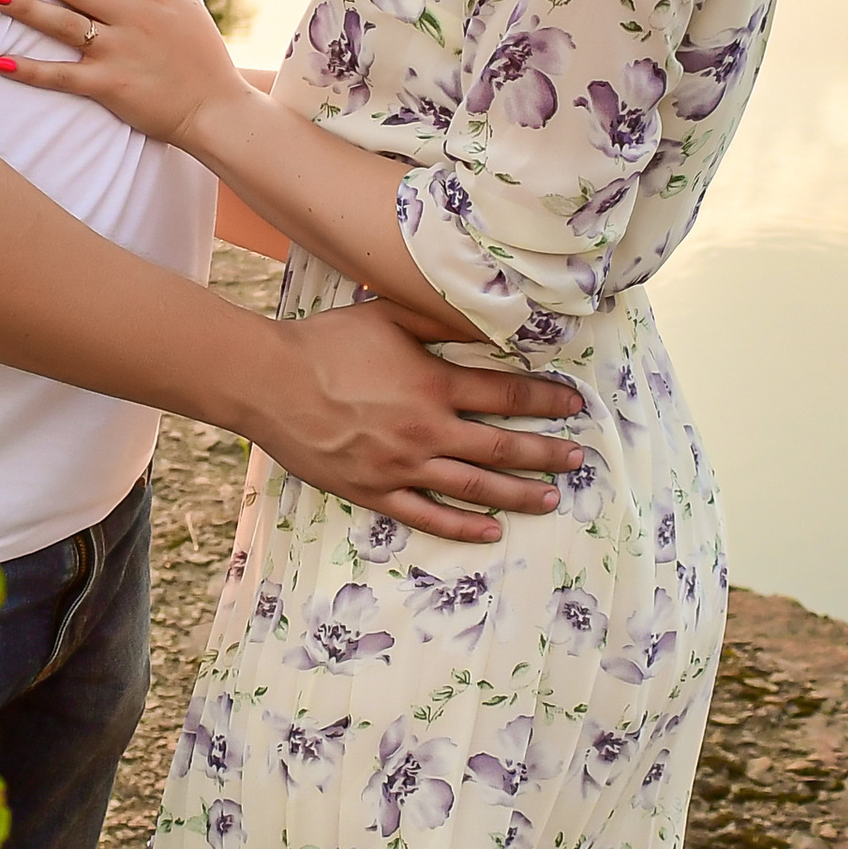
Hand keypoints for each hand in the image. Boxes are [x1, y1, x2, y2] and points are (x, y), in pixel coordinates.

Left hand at [0, 0, 245, 146]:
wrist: (217, 109)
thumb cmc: (203, 55)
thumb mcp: (188, 3)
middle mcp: (132, 17)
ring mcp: (119, 51)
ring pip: (64, 24)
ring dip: (25, 8)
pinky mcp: (109, 86)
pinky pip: (63, 76)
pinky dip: (31, 70)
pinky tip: (1, 62)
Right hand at [247, 298, 587, 544]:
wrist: (269, 382)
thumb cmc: (327, 343)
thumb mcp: (388, 316)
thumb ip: (440, 319)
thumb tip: (487, 318)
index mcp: (434, 386)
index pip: (507, 395)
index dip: (547, 400)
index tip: (574, 404)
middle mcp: (427, 431)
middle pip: (502, 447)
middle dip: (546, 454)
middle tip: (578, 460)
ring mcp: (402, 466)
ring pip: (474, 487)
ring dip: (518, 495)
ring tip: (551, 499)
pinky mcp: (374, 491)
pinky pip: (427, 515)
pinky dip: (462, 527)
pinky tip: (491, 532)